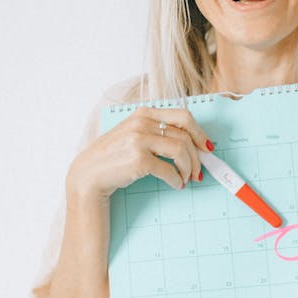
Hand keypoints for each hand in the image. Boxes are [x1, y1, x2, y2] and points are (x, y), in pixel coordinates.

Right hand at [67, 106, 213, 199]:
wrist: (89, 175)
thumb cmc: (114, 157)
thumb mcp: (133, 133)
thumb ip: (156, 131)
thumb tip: (191, 142)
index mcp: (143, 113)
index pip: (182, 116)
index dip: (199, 132)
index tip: (207, 147)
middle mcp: (141, 122)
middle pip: (185, 135)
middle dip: (197, 156)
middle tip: (199, 170)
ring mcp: (139, 140)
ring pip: (181, 151)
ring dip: (188, 168)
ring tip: (186, 178)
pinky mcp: (139, 159)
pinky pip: (169, 170)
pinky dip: (177, 179)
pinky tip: (176, 184)